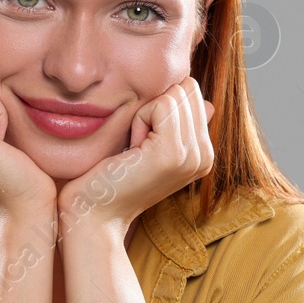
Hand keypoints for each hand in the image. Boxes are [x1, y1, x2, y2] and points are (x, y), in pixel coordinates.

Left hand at [56, 76, 214, 237]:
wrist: (95, 213)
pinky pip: (160, 104)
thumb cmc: (113, 176)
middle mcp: (205, 156)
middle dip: (155, 108)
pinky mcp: (173, 153)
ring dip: (145, 115)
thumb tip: (208, 104)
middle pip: (187, 89)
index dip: (160, 106)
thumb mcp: (151, 146)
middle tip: (138, 145)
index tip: (144, 142)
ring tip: (135, 149)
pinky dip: (139, 120)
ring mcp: (192, 156)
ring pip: (174, 95)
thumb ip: (180, 124)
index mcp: (204, 153)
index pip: (193, 93)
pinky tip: (131, 150)